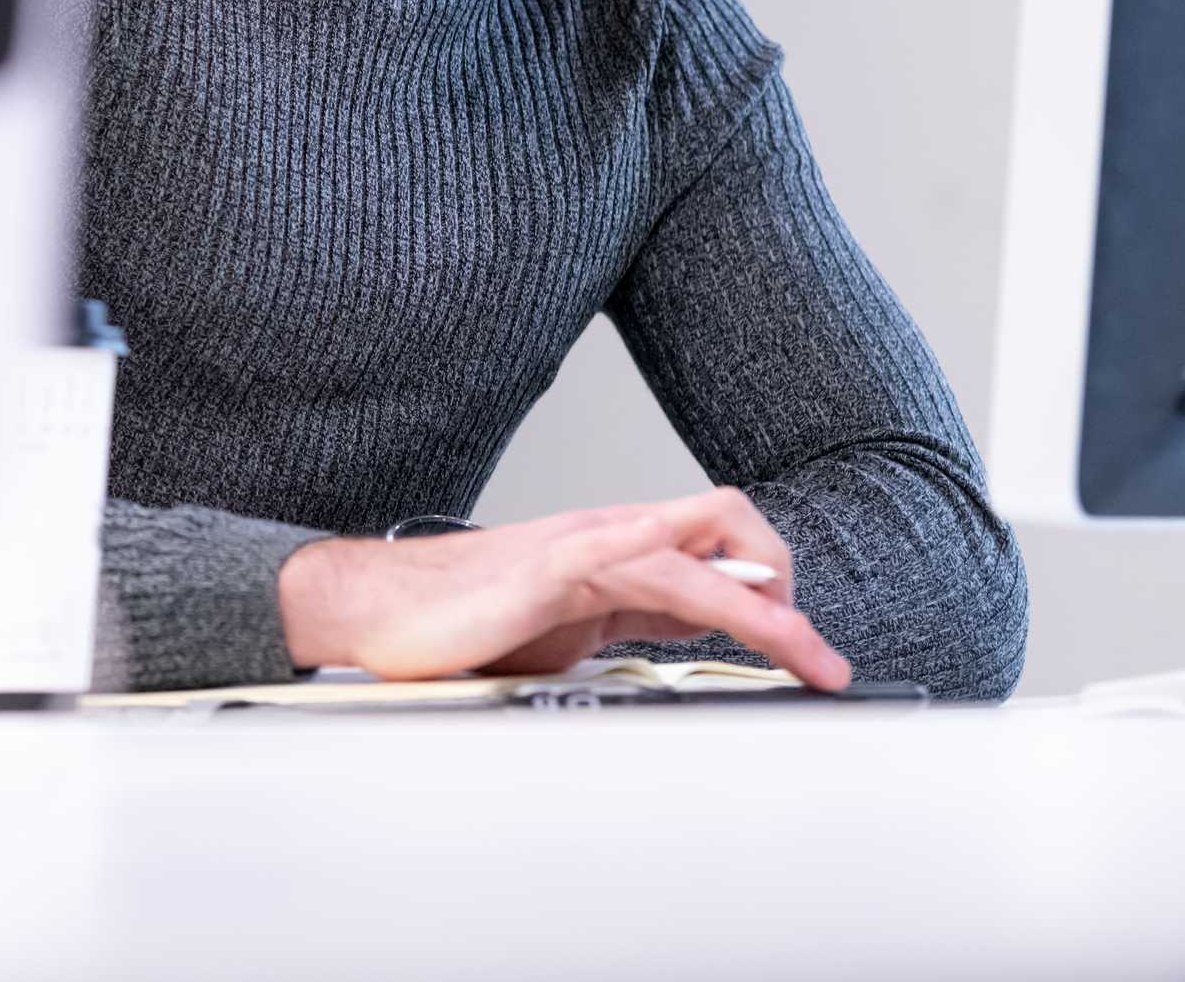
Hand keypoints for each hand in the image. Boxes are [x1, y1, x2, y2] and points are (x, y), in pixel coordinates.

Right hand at [274, 486, 852, 690]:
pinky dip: (698, 583)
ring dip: (768, 606)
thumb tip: (677, 663)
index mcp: (612, 552)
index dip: (769, 590)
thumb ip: (620, 632)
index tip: (805, 651)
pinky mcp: (554, 567)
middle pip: (724, 520)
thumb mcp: (561, 635)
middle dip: (782, 578)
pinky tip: (728, 607)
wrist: (373, 611)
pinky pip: (639, 561)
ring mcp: (582, 544)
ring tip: (810, 656)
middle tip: (809, 650)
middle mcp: (607, 534)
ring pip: (700, 546)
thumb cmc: (455, 624)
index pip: (714, 549)